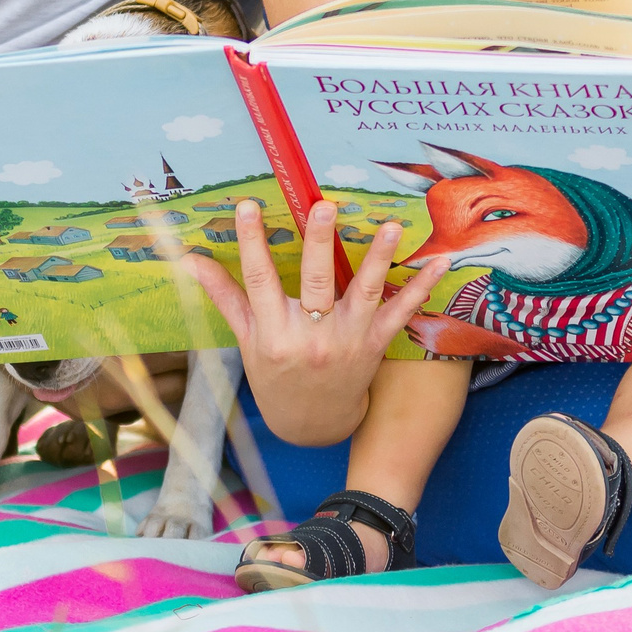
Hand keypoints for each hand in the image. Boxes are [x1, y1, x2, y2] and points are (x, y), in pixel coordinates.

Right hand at [178, 198, 447, 446]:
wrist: (311, 425)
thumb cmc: (275, 377)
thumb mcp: (247, 340)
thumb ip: (225, 296)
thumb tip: (190, 259)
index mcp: (275, 333)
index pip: (259, 280)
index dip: (252, 242)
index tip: (248, 207)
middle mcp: (312, 337)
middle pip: (315, 282)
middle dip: (319, 242)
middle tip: (322, 206)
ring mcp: (347, 340)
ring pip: (365, 294)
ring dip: (379, 259)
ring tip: (390, 227)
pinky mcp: (374, 344)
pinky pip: (402, 313)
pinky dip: (423, 288)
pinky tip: (441, 261)